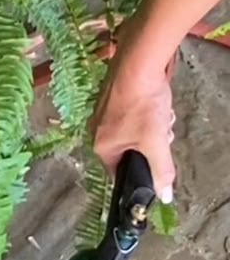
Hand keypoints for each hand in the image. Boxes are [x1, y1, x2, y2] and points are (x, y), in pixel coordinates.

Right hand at [89, 41, 175, 202]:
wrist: (138, 62)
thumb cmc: (143, 105)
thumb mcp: (157, 142)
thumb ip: (161, 171)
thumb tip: (164, 196)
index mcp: (101, 147)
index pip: (120, 172)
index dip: (141, 170)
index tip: (157, 162)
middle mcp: (95, 130)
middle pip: (128, 150)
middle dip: (150, 145)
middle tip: (163, 135)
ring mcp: (101, 111)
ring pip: (132, 131)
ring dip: (151, 128)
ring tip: (162, 116)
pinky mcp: (110, 95)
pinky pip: (130, 114)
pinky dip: (145, 112)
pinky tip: (156, 102)